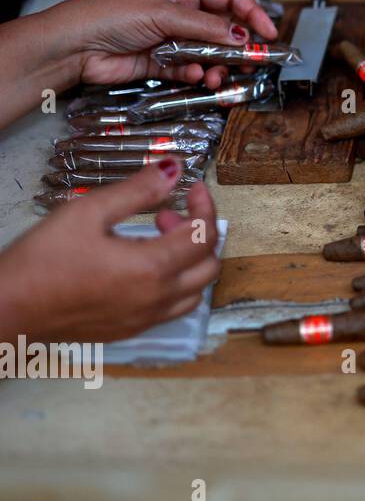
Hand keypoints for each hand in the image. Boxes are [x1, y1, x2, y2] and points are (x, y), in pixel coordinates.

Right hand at [0, 160, 220, 343]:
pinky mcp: (131, 330)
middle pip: (209, 265)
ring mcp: (146, 319)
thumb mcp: (87, 212)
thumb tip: (173, 170)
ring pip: (195, 291)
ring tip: (153, 240)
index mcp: (152, 268)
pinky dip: (174, 284)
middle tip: (166, 215)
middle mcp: (157, 299)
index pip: (204, 235)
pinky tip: (142, 266)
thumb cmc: (41, 260)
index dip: (206, 206)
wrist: (7, 309)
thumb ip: (137, 191)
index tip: (194, 189)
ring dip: (189, 261)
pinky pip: (172, 309)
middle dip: (197, 234)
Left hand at [49, 0, 278, 87]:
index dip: (252, 12)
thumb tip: (243, 36)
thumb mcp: (163, 14)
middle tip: (252, 63)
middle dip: (240, 46)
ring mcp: (173, 39)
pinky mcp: (163, 63)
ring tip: (217, 77)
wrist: (73, 47)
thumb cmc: (111, 16)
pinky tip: (194, 78)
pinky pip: (192, 70)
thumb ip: (206, 26)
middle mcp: (181, 12)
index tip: (268, 33)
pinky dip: (197, 76)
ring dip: (220, 66)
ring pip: (211, 53)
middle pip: (224, 27)